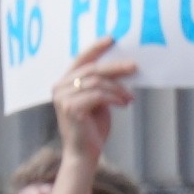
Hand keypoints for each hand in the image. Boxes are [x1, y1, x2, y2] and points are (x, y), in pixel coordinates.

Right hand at [52, 39, 135, 170]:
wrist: (84, 154)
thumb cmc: (92, 128)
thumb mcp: (98, 101)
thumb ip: (102, 84)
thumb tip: (122, 67)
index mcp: (64, 83)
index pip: (80, 60)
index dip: (95, 48)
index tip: (112, 39)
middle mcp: (59, 88)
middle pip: (92, 70)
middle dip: (115, 67)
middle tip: (134, 67)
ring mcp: (62, 98)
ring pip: (97, 83)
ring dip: (118, 89)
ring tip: (130, 98)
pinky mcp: (71, 108)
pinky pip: (98, 95)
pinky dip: (114, 98)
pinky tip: (124, 104)